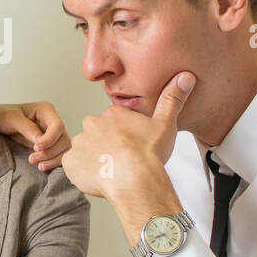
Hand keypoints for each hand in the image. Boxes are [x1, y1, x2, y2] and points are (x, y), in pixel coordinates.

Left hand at [0, 100, 71, 170]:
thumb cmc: (2, 115)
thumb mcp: (11, 118)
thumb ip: (27, 128)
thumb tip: (41, 141)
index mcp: (46, 110)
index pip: (57, 125)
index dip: (50, 139)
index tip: (36, 148)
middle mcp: (52, 122)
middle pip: (63, 139)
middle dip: (50, 152)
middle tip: (32, 159)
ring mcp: (52, 134)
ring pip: (64, 149)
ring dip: (53, 159)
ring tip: (38, 166)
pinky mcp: (49, 145)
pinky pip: (58, 155)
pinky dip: (53, 162)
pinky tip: (42, 167)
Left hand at [61, 72, 194, 199]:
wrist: (134, 179)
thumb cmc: (149, 154)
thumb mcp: (166, 123)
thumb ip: (172, 99)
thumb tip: (185, 77)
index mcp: (112, 114)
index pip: (113, 122)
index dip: (122, 137)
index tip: (130, 147)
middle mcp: (92, 124)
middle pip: (96, 134)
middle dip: (105, 145)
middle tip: (120, 160)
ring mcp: (80, 142)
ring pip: (85, 150)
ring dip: (94, 159)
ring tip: (111, 172)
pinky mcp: (70, 162)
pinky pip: (73, 167)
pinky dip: (82, 173)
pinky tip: (99, 178)